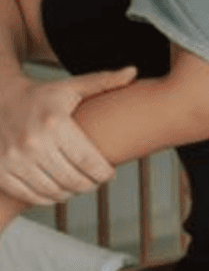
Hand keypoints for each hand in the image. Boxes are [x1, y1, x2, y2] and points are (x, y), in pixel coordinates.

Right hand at [0, 67, 135, 204]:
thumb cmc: (43, 96)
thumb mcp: (72, 87)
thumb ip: (104, 82)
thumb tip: (133, 71)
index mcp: (56, 122)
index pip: (90, 161)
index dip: (104, 174)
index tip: (109, 174)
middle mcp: (33, 142)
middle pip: (74, 180)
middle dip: (90, 185)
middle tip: (95, 182)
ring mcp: (14, 158)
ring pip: (53, 191)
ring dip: (71, 193)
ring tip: (78, 185)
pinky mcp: (0, 171)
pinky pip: (30, 196)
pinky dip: (48, 198)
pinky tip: (57, 191)